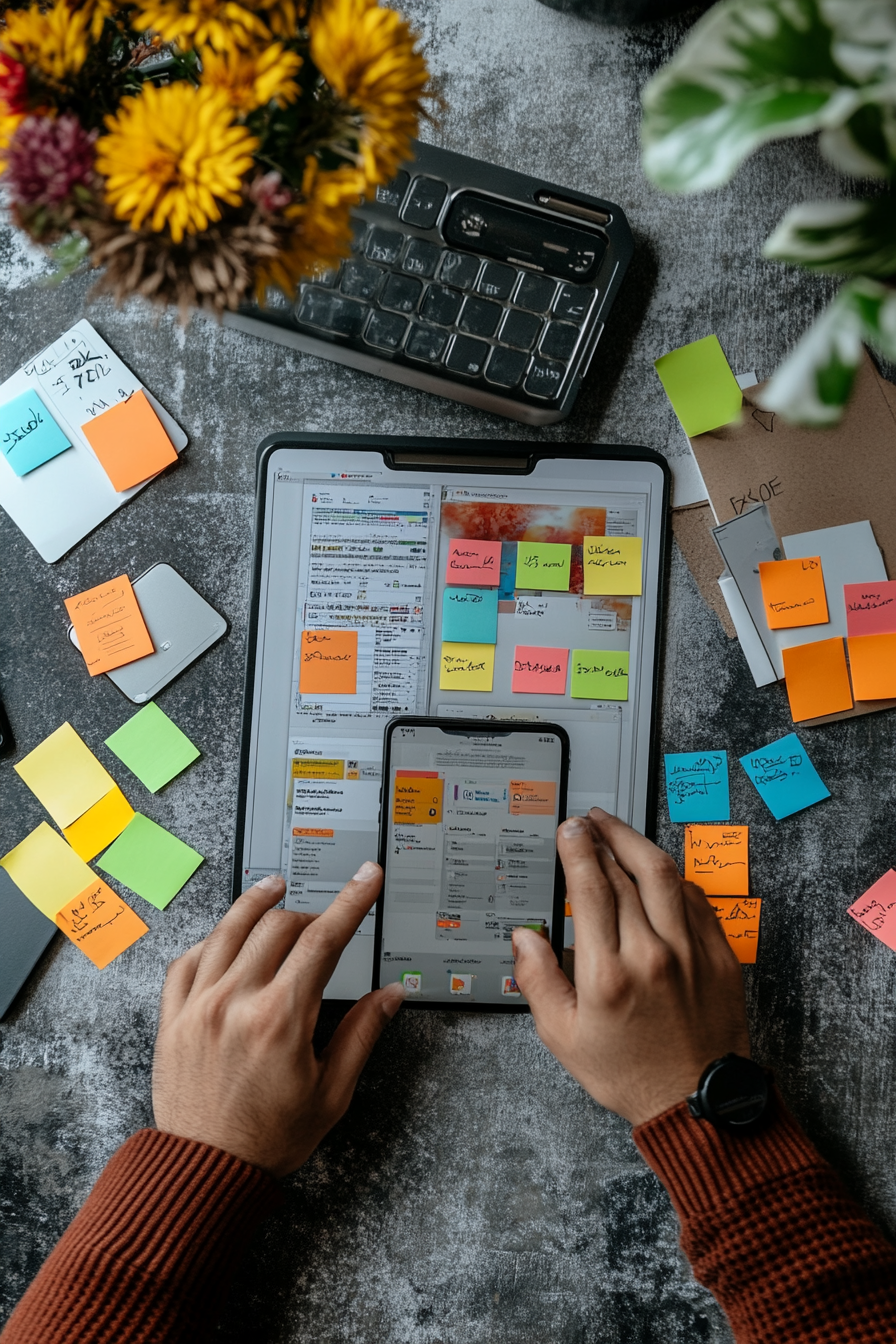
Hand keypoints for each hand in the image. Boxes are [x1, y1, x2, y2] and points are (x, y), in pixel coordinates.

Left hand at [152, 863, 403, 1176]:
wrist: (206, 1172)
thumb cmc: (269, 1139)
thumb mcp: (331, 1094)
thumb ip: (361, 1035)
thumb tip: (389, 996)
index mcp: (281, 1019)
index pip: (324, 939)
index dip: (351, 901)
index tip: (365, 878)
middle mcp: (236, 1002)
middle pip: (277, 926)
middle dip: (309, 913)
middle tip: (324, 921)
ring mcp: (199, 1007)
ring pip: (227, 930)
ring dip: (256, 903)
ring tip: (274, 889)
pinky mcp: (173, 1018)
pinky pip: (186, 959)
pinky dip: (210, 939)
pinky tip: (224, 937)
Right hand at [512, 809, 749, 1125]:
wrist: (696, 1103)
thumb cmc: (630, 1074)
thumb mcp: (564, 1038)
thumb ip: (539, 981)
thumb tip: (525, 937)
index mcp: (609, 974)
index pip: (591, 890)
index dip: (578, 851)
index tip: (569, 830)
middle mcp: (652, 955)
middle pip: (625, 874)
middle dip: (602, 839)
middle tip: (587, 823)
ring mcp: (691, 952)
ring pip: (664, 875)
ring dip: (637, 843)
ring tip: (617, 829)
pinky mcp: (718, 956)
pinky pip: (695, 898)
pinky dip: (672, 876)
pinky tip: (656, 868)